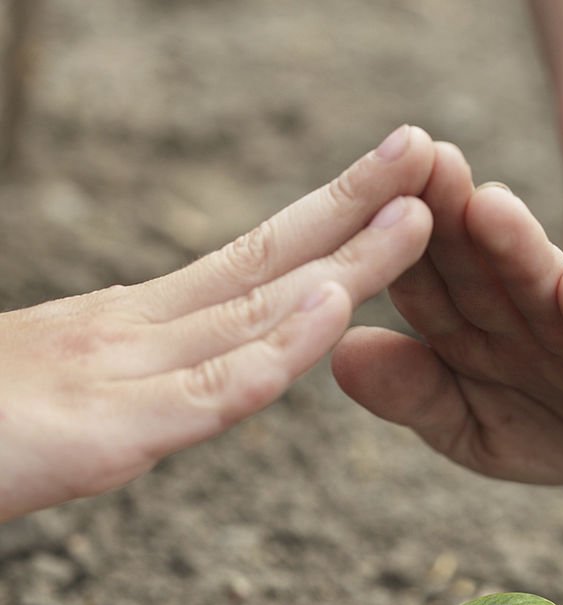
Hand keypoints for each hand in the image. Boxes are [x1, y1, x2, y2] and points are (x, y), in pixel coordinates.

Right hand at [0, 125, 433, 521]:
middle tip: (429, 152)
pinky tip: (335, 312)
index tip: (392, 186)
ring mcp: (122, 378)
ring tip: (417, 211)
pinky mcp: (104, 434)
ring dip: (341, 264)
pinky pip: (206, 391)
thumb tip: (198, 373)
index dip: (323, 224)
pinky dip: (274, 353)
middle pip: (263, 267)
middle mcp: (136, 337)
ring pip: (252, 315)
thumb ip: (139, 386)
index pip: (247, 268)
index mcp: (133, 331)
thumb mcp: (74, 399)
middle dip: (352, 210)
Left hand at [332, 142, 562, 483]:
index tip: (365, 202)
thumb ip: (412, 394)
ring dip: (516, 250)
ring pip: (540, 292)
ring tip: (488, 207)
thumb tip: (341, 354)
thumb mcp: (469, 429)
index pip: (423, 286)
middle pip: (478, 269)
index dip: (396, 248)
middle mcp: (522, 324)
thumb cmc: (549, 428)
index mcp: (470, 333)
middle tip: (424, 163)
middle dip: (449, 219)